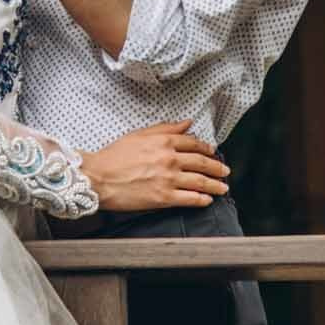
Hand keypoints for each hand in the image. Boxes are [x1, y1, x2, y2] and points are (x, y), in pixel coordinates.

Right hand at [81, 120, 228, 211]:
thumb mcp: (139, 135)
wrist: (98, 177)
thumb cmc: (113, 156)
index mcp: (164, 141)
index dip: (206, 148)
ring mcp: (168, 179)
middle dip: (217, 168)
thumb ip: (165, 128)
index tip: (213, 152)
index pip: (193, 143)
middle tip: (225, 172)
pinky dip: (202, 200)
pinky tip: (208, 201)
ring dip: (215, 185)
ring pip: (200, 181)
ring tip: (223, 188)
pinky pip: (190, 199)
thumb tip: (186, 123)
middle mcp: (170, 159)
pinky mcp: (163, 197)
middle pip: (202, 162)